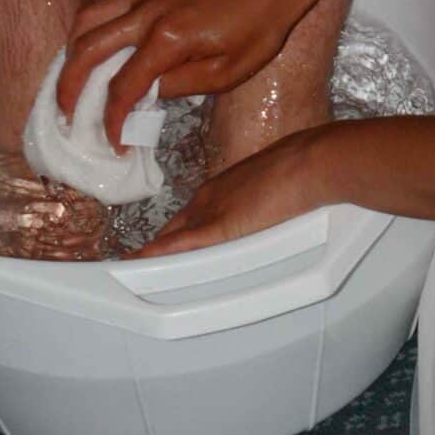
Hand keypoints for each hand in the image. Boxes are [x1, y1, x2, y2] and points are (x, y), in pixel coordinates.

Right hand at [56, 0, 320, 150]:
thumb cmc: (260, 23)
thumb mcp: (228, 72)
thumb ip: (181, 85)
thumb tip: (147, 94)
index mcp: (168, 40)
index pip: (122, 88)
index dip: (112, 120)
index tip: (113, 142)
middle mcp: (147, 11)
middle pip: (86, 50)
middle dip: (69, 87)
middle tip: (66, 113)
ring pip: (88, 17)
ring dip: (72, 50)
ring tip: (73, 75)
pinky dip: (95, 18)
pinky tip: (101, 35)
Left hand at [125, 129, 329, 258]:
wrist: (308, 163)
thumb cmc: (299, 172)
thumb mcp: (270, 191)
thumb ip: (258, 208)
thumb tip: (261, 220)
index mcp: (217, 190)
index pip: (184, 219)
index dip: (169, 237)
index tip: (159, 251)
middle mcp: (207, 199)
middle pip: (170, 230)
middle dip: (154, 250)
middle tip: (134, 267)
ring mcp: (210, 211)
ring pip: (169, 238)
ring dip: (150, 257)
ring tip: (126, 272)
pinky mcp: (219, 226)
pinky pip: (179, 244)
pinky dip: (157, 256)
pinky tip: (139, 264)